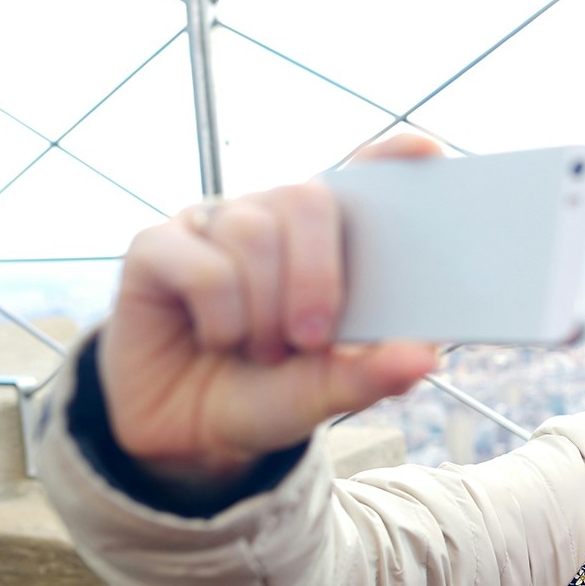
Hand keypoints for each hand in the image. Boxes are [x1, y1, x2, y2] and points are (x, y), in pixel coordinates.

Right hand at [96, 134, 441, 482]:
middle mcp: (271, 219)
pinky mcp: (157, 248)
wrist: (188, 435)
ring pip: (252, 230)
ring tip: (263, 351)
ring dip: (264, 309)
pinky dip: (221, 317)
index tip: (427, 149)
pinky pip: (201, 265)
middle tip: (313, 338)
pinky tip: (217, 339)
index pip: (360, 177)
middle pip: (305, 197)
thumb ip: (372, 373)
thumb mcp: (326, 393)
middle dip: (317, 273)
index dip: (390, 157)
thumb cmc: (265, 394)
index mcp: (324, 241)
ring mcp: (213, 227)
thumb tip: (424, 356)